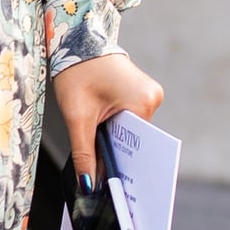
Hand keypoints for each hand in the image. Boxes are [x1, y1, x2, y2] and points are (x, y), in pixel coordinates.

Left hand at [53, 49, 163, 184]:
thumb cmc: (77, 72)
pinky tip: (103, 130)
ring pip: (131, 130)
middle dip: (117, 153)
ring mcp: (149, 94)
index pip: (136, 144)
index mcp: (143, 102)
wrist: (76, 42)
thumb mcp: (77, 117)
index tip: (113, 187)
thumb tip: (89, 185)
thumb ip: (85, 153)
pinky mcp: (141, 92)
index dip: (122, 164)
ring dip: (115, 139)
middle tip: (101, 177)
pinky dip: (116, 127)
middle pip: (134, 139)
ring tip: (99, 151)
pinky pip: (130, 118)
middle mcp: (152, 97)